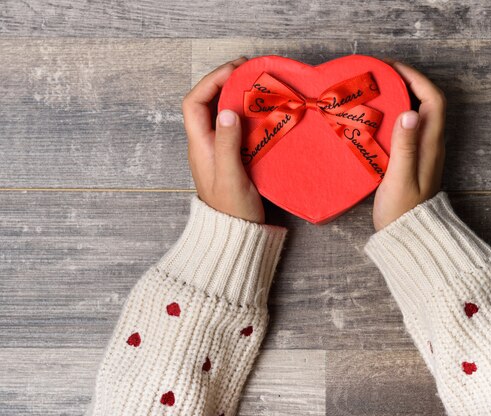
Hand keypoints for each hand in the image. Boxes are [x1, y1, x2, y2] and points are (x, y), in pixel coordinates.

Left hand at [182, 57, 264, 223]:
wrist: (236, 235)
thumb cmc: (232, 211)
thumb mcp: (231, 177)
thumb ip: (227, 144)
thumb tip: (227, 111)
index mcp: (200, 146)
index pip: (194, 103)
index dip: (211, 81)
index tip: (235, 71)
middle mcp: (205, 144)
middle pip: (207, 103)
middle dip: (225, 83)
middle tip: (250, 72)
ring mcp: (218, 150)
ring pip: (221, 114)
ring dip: (237, 97)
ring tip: (258, 87)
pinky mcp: (232, 157)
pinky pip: (235, 127)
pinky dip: (247, 114)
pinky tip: (262, 113)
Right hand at [373, 61, 445, 230]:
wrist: (408, 237)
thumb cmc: (402, 212)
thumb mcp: (400, 178)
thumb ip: (405, 146)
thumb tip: (410, 112)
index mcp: (431, 145)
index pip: (433, 99)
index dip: (416, 78)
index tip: (392, 68)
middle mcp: (432, 144)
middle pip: (427, 102)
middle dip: (407, 82)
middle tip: (381, 76)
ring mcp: (425, 152)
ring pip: (419, 113)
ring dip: (402, 97)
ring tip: (377, 91)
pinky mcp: (415, 159)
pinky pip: (410, 127)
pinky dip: (397, 114)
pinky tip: (379, 118)